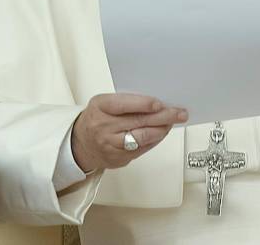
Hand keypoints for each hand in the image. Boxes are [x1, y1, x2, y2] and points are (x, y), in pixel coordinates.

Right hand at [71, 93, 187, 171]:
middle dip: (163, 116)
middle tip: (179, 113)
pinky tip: (161, 133)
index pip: (123, 104)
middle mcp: (104, 127)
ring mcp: (111, 145)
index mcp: (100, 107)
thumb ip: (126, 101)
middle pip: (138, 121)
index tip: (160, 103)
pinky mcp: (118, 158)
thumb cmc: (97, 118)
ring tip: (173, 122)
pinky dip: (155, 140)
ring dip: (161, 130)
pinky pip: (141, 149)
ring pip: (142, 138)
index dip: (143, 104)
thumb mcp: (104, 102)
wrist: (81, 144)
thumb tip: (155, 102)